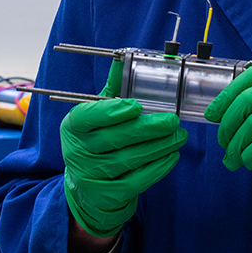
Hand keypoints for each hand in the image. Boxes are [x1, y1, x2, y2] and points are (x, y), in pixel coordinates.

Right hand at [60, 59, 188, 237]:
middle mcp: (78, 152)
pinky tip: (172, 155)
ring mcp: (92, 176)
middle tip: (171, 120)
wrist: (87, 190)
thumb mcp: (96, 116)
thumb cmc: (95, 142)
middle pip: (115, 139)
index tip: (136, 105)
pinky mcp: (109, 194)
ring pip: (130, 159)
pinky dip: (157, 168)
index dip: (112, 111)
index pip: (88, 117)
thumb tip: (123, 58)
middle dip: (147, 129)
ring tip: (178, 135)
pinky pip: (137, 180)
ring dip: (158, 146)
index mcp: (73, 127)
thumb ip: (112, 90)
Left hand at [204, 64, 251, 213]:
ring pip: (250, 126)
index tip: (214, 112)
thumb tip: (231, 114)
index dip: (227, 95)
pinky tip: (248, 163)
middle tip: (223, 140)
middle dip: (227, 124)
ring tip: (232, 159)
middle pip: (247, 101)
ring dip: (235, 146)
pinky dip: (248, 157)